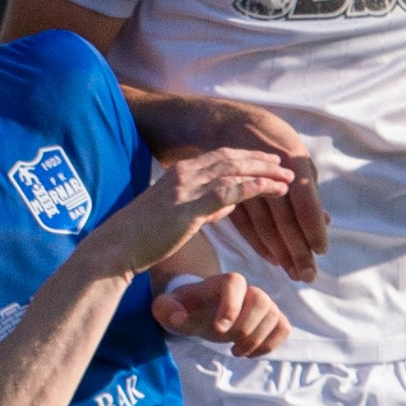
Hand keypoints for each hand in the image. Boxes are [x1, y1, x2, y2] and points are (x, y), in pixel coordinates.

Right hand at [144, 95, 325, 283]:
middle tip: (285, 164)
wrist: (117, 249)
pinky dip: (256, 186)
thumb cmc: (144, 239)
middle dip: (261, 160)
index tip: (267, 161)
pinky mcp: (190, 205)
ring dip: (265, 172)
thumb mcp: (177, 217)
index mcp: (179, 172)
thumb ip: (204, 207)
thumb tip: (227, 205)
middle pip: (231, 158)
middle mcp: (184, 173)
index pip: (220, 157)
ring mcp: (186, 186)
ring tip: (288, 178)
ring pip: (235, 171)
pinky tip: (275, 190)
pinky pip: (231, 191)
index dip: (246, 157)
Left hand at [150, 270, 290, 358]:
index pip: (235, 282)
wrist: (199, 313)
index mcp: (220, 282)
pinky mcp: (270, 319)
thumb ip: (167, 310)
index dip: (231, 305)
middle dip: (245, 328)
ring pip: (275, 315)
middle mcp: (246, 289)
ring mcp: (261, 303)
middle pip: (261, 300)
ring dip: (257, 340)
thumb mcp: (167, 309)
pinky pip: (284, 328)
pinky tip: (251, 353)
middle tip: (228, 344)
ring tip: (236, 352)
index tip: (219, 329)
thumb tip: (179, 317)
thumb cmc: (184, 309)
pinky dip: (271, 344)